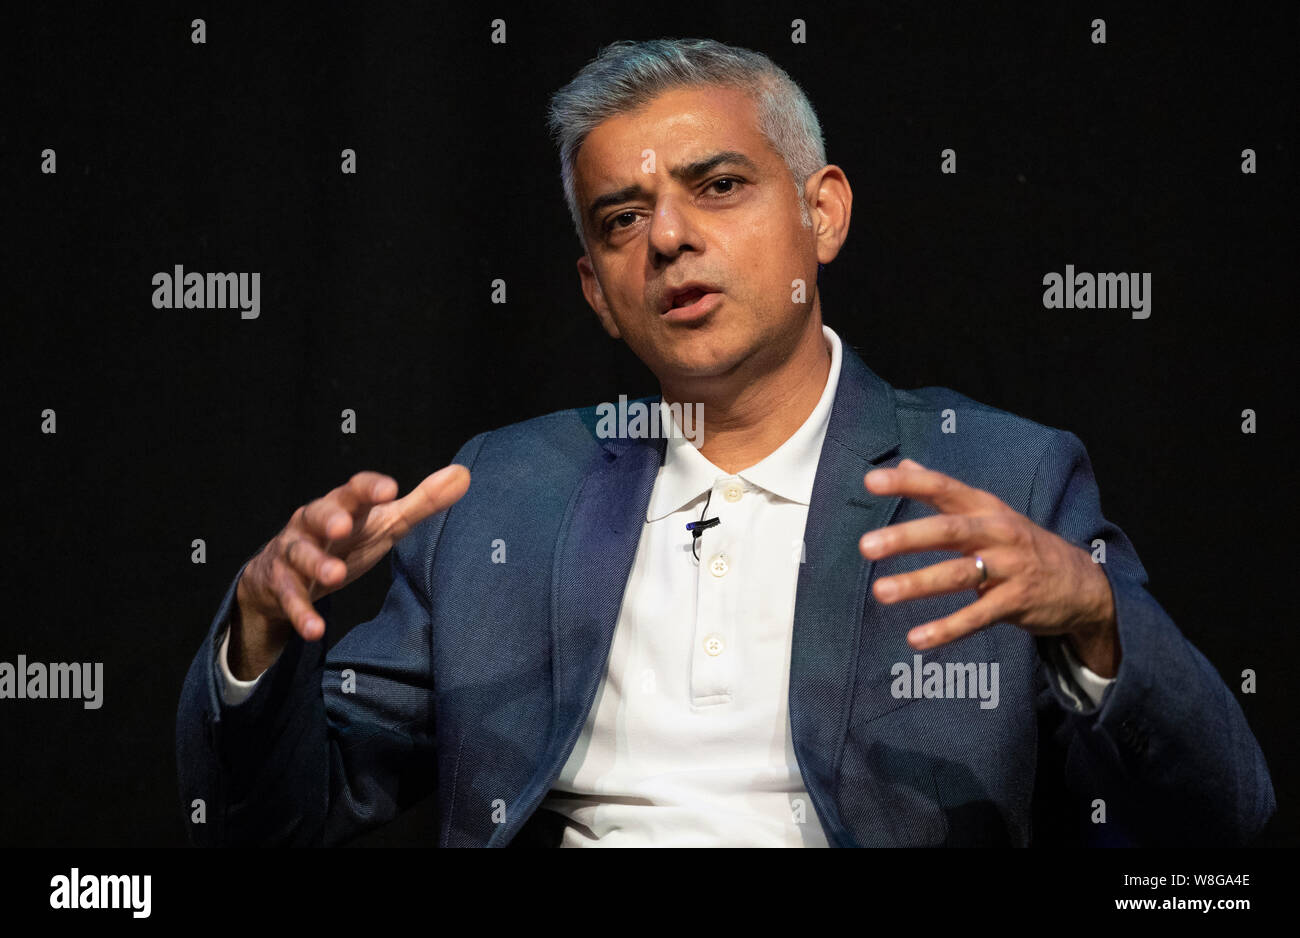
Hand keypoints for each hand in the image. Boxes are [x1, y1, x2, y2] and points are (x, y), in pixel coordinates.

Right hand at [236, 465, 470, 644]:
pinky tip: (315, 630)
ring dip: (317, 564)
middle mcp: (314, 523)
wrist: (282, 572)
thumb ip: (422, 502)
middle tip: (343, 526)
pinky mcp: (282, 585)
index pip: (355, 490)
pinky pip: (291, 598)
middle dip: (330, 518)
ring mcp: (294, 553)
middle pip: (318, 514)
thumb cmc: (346, 541)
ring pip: (301, 554)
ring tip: (334, 577)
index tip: (390, 490)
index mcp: (344, 505)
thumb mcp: (385, 522)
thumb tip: (463, 475)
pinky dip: (302, 613)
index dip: (370, 488)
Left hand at [858, 459, 1117, 675]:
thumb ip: (944, 492)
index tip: (871, 482)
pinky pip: (978, 617)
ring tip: (881, 592)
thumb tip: (905, 464)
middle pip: (948, 531)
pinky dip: (947, 628)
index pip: (943, 488)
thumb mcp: (988, 511)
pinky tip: (916, 638)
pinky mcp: (1016, 602)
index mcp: (985, 507)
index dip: (908, 484)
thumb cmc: (1019, 544)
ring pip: (959, 574)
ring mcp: (1009, 568)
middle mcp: (997, 532)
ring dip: (918, 583)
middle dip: (907, 537)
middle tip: (866, 546)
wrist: (1081, 583)